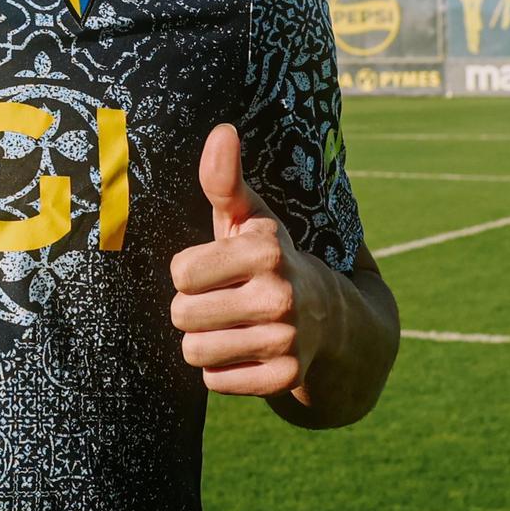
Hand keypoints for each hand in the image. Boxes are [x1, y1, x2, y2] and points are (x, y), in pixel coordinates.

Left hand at [169, 124, 327, 396]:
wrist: (329, 316)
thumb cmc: (267, 256)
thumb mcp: (247, 215)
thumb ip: (223, 177)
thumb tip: (223, 129)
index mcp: (265, 251)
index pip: (180, 271)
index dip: (189, 270)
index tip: (215, 266)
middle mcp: (280, 296)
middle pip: (182, 314)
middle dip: (192, 307)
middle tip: (221, 298)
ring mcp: (287, 341)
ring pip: (194, 351)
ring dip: (202, 339)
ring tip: (229, 323)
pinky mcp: (285, 378)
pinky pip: (214, 381)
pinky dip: (220, 370)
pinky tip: (243, 349)